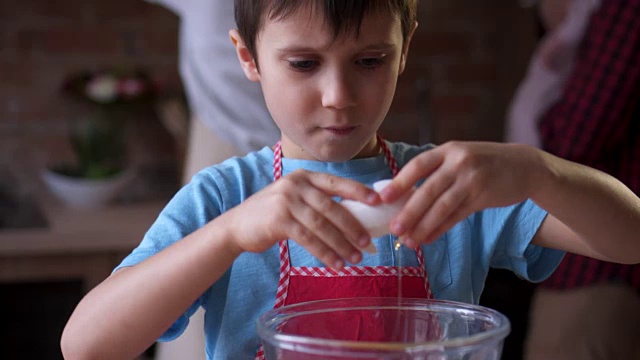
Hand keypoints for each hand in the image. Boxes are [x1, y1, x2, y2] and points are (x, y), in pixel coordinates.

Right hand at [222, 169, 380, 268]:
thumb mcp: (295, 199)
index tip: (377, 201)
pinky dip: (325, 252)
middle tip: (369, 243)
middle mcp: (296, 185)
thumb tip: (354, 219)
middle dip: (353, 226)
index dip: (358, 191)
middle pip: (332, 207)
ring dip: (342, 244)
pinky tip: (336, 263)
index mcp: (304, 176)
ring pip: (322, 225)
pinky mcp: (279, 220)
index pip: (336, 182)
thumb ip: (318, 203)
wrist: (237, 225)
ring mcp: (286, 201)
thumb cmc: (272, 214)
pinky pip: (309, 239)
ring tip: (356, 258)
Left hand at [379, 142, 543, 245]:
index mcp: (448, 149)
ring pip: (442, 207)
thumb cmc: (483, 163)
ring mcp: (473, 179)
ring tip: (408, 241)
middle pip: (428, 190)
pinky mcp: (484, 197)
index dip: (399, 182)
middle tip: (394, 229)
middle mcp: (459, 162)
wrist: (525, 166)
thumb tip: (403, 196)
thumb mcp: (460, 157)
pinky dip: (440, 229)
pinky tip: (427, 239)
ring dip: (423, 226)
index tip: (383, 198)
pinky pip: (457, 216)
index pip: (418, 165)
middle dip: (409, 212)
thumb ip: (436, 171)